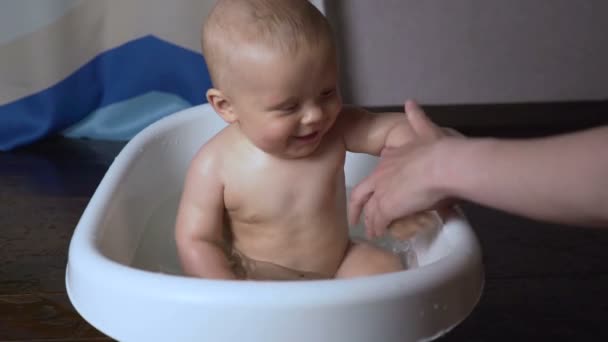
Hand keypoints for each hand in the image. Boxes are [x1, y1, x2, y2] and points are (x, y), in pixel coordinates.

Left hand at [348, 100, 459, 238]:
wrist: (444, 164)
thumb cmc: (442, 151)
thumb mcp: (428, 131)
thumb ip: (418, 119)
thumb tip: (410, 103)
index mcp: (391, 159)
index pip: (376, 175)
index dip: (374, 184)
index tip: (375, 190)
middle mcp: (382, 175)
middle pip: (362, 193)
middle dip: (358, 206)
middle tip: (356, 217)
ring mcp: (382, 192)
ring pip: (370, 210)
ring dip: (370, 222)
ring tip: (371, 231)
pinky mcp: (387, 207)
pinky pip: (378, 222)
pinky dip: (377, 229)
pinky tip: (378, 234)